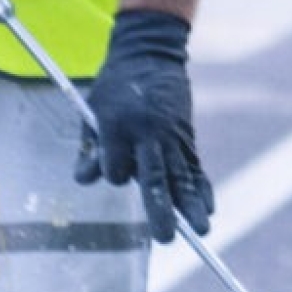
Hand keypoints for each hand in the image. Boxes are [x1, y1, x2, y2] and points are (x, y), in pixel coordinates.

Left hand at [78, 8, 212, 240]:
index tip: (115, 171)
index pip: (117, 168)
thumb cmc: (114, 86)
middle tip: (166, 238)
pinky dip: (202, 189)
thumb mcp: (92, 110)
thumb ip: (90, 147)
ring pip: (181, 176)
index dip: (115, 174)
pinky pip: (195, 167)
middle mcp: (148, 133)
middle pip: (155, 178)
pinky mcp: (186, 137)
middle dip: (161, 209)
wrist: (150, 54)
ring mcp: (171, 136)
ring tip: (200, 230)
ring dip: (190, 205)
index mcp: (119, 125)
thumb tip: (83, 181)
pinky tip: (208, 210)